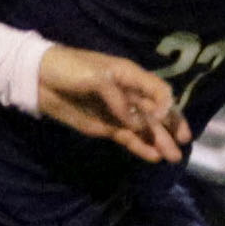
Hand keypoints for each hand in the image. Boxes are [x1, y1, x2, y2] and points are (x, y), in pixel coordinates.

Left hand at [37, 48, 187, 163]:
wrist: (40, 79)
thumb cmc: (69, 68)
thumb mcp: (95, 77)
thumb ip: (117, 99)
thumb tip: (134, 123)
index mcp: (130, 75)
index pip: (157, 90)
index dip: (165, 104)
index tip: (163, 117)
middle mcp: (129, 94)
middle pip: (157, 112)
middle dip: (171, 126)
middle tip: (184, 142)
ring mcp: (118, 112)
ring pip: (144, 128)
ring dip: (159, 141)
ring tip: (172, 157)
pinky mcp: (105, 127)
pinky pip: (127, 137)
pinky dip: (140, 146)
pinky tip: (153, 156)